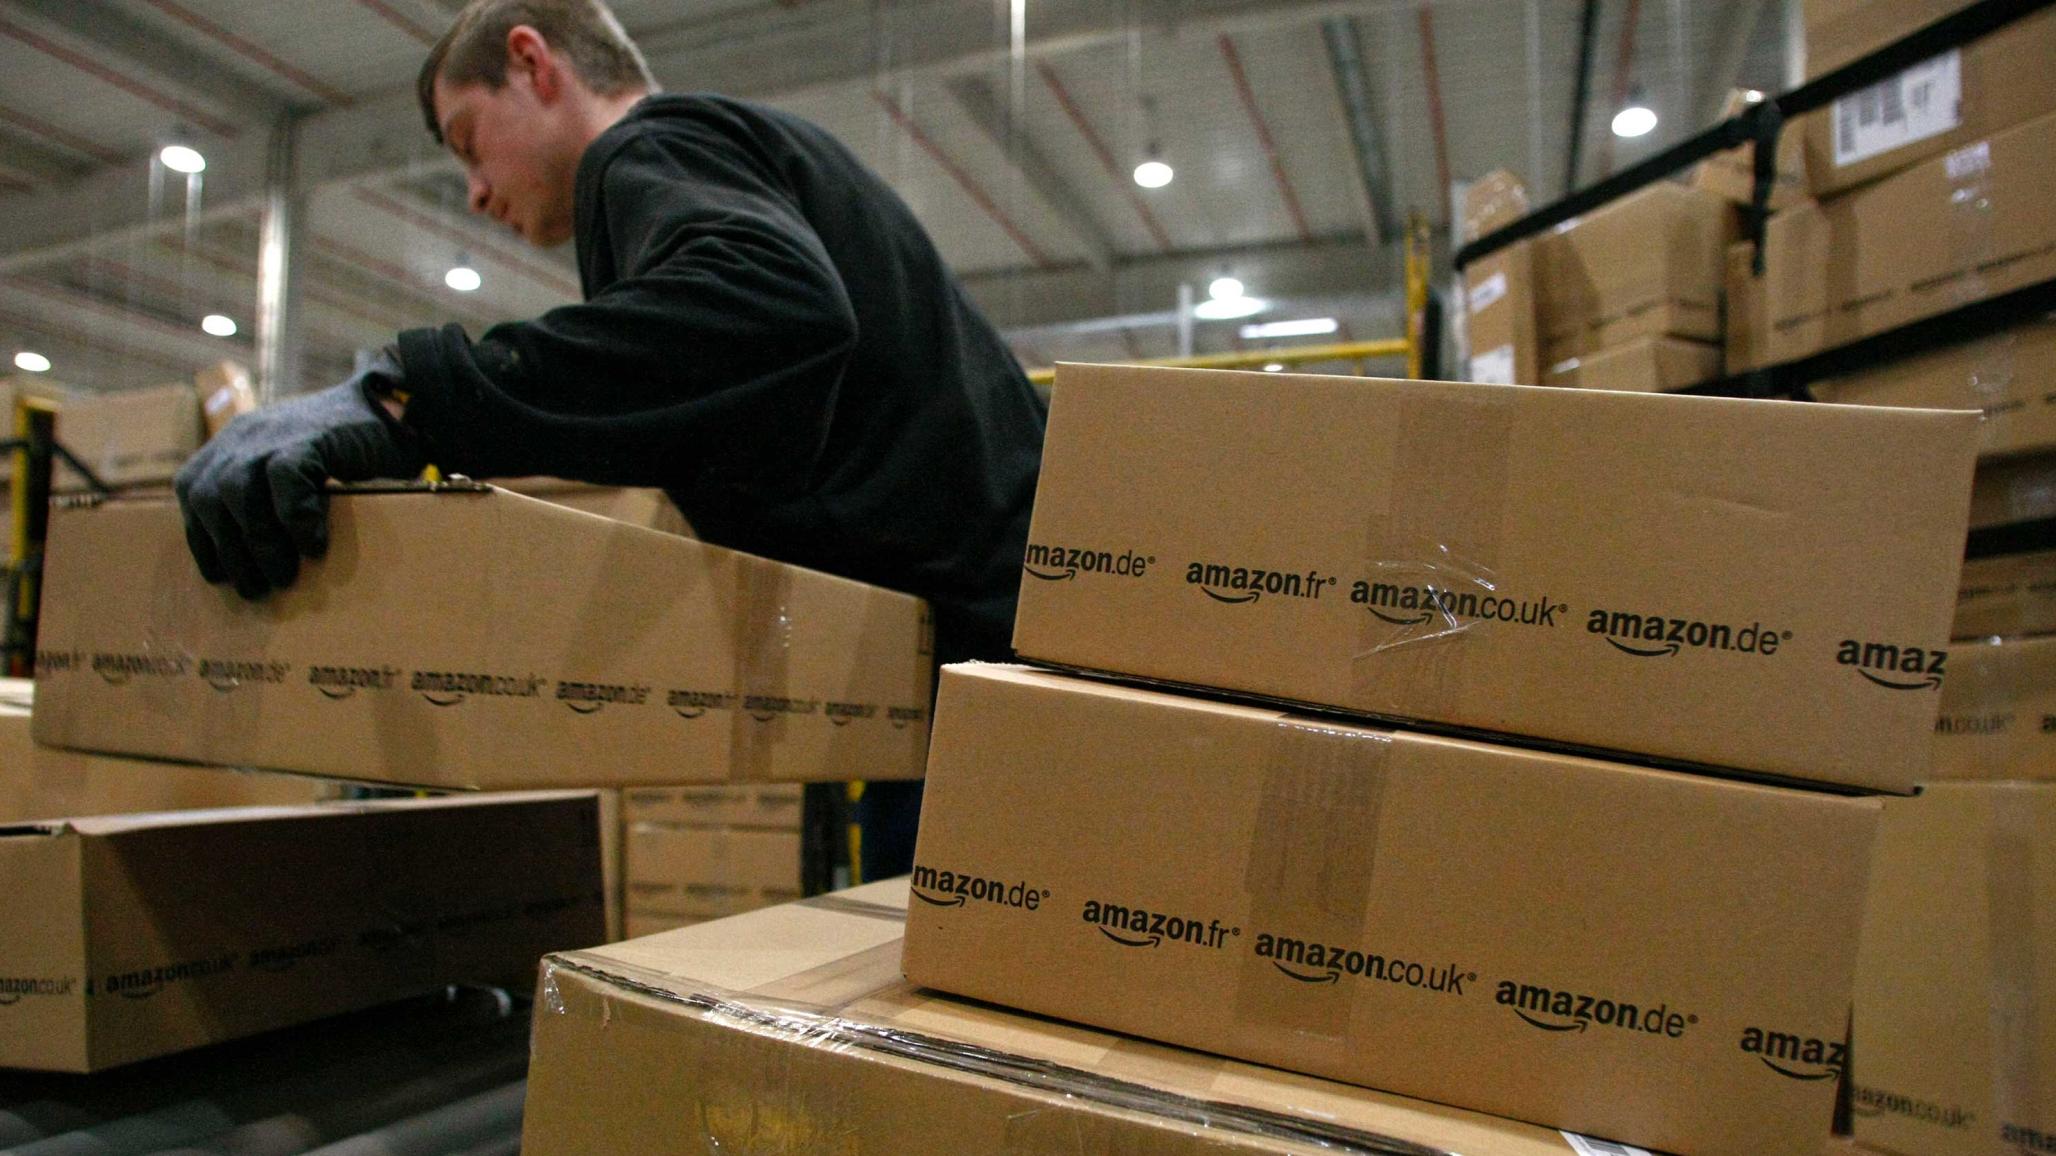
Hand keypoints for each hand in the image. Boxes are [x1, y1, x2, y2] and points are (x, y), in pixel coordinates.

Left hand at [174, 374, 425, 597]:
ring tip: (283, 576)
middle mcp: (243, 435)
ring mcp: (273, 433)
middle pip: (208, 497)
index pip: (193, 493)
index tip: (221, 576)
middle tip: (256, 589)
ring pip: (236, 493)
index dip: (203, 540)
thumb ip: (268, 494)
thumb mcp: (294, 464)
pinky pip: (285, 482)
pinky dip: (296, 521)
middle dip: (228, 551)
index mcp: (232, 442)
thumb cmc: (349, 448)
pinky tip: (315, 547)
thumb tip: (258, 556)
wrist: (397, 405)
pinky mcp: (309, 437)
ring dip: (258, 544)